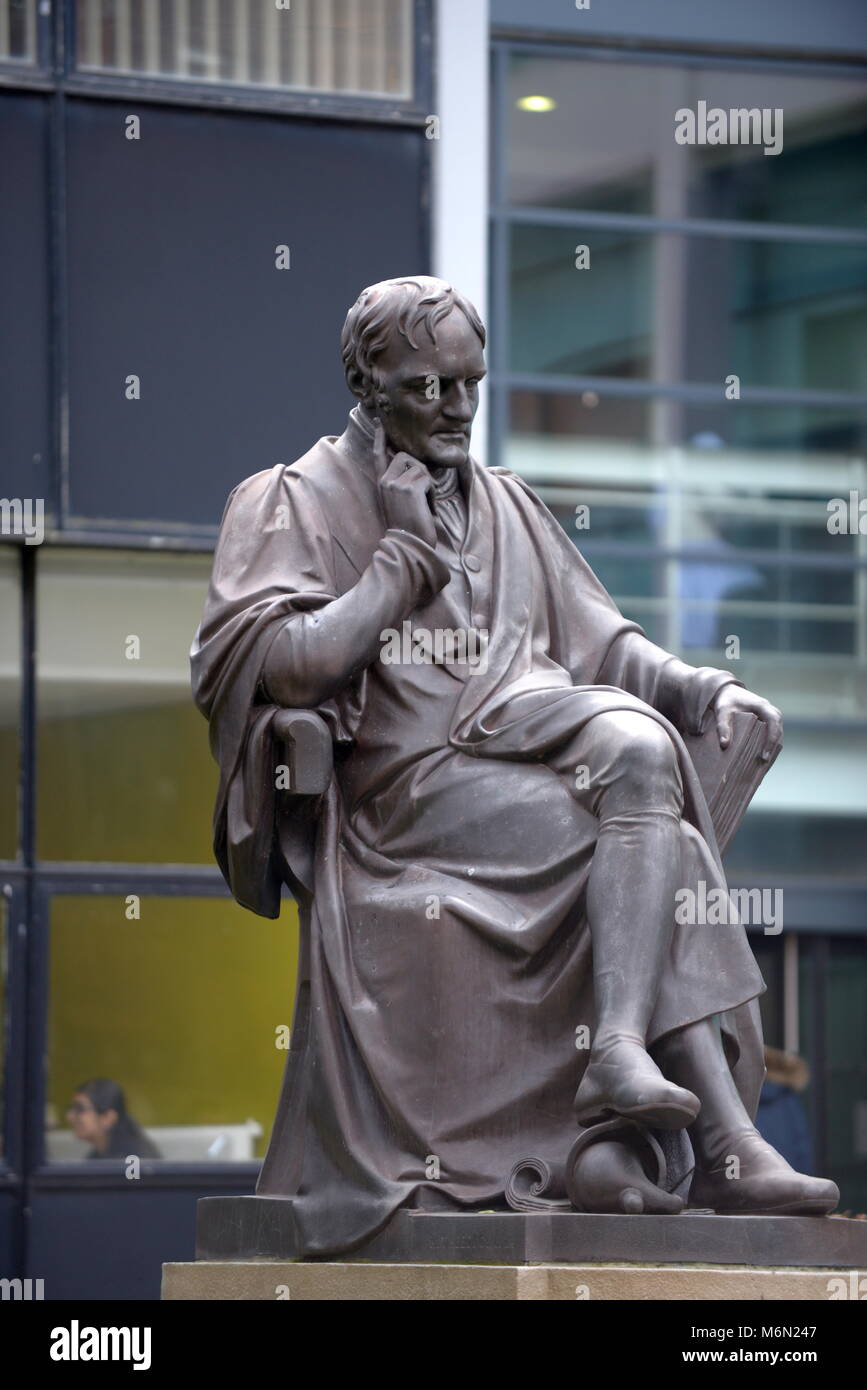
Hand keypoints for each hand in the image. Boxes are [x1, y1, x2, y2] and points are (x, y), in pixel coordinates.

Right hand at [374, 418, 437, 549]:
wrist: (409, 545)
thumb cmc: (409, 527)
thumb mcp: (401, 501)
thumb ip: (402, 482)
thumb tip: (414, 466)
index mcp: (381, 484)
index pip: (379, 455)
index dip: (380, 438)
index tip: (380, 423)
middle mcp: (385, 481)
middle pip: (405, 456)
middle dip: (419, 470)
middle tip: (423, 493)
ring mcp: (395, 483)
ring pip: (419, 467)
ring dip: (428, 485)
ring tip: (423, 504)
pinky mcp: (408, 488)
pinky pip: (428, 480)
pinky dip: (432, 494)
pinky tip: (426, 509)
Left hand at [712, 684, 782, 762]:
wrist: (728, 692)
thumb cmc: (726, 701)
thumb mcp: (722, 711)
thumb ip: (723, 726)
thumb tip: (724, 745)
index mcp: (762, 706)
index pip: (774, 721)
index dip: (772, 738)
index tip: (764, 754)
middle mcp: (770, 711)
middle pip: (778, 731)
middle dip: (773, 748)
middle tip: (763, 763)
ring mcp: (770, 718)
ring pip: (777, 735)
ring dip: (772, 749)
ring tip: (762, 766)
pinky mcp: (767, 723)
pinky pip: (772, 735)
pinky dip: (769, 746)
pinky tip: (761, 760)